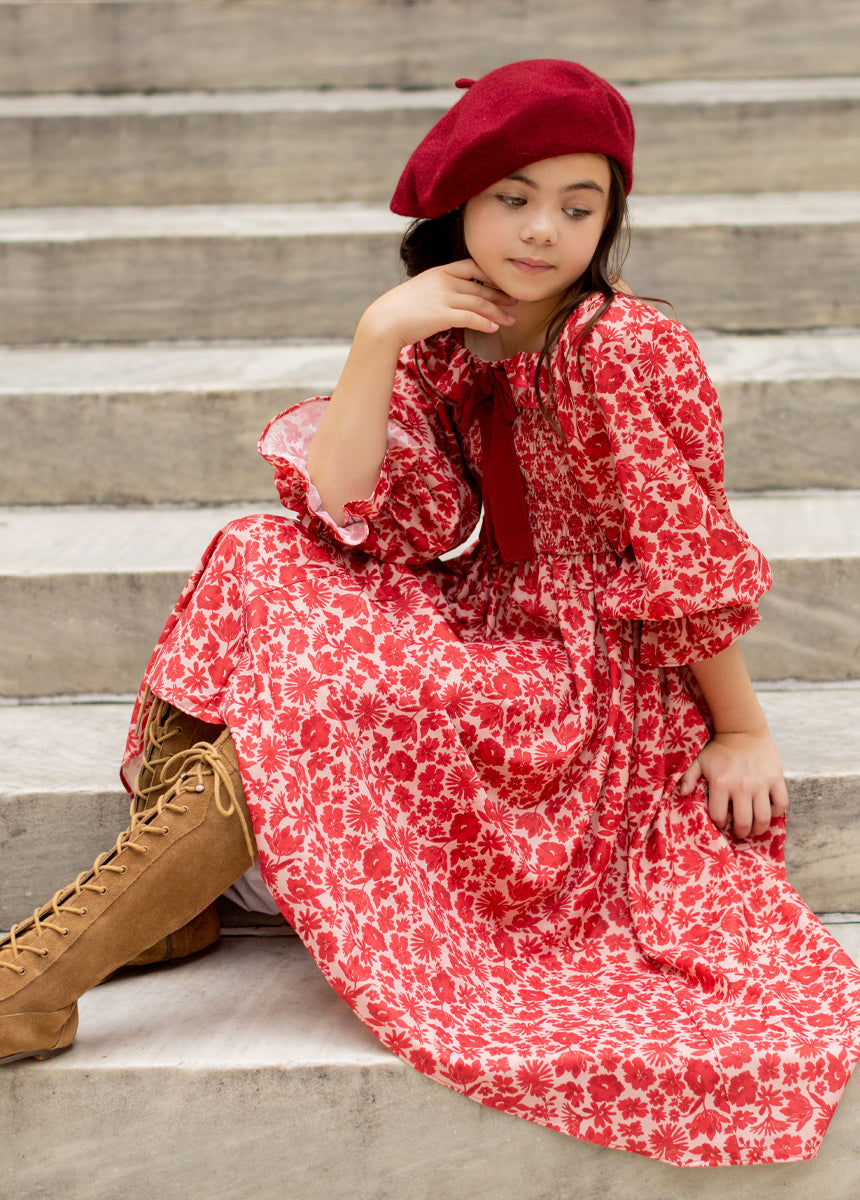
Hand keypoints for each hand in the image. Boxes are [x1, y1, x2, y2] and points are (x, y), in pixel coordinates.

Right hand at [362, 258, 516, 349]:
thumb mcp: (420, 290)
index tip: (503, 282)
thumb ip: (438, 289)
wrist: (383, 321)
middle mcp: (444, 281)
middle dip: (500, 295)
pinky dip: (485, 322)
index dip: (491, 274)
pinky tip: (494, 328)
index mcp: (439, 272)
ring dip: (498, 312)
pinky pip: (470, 317)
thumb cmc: (399, 310)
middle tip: (516, 302)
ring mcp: (443, 297)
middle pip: (480, 286)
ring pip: (479, 303)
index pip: (472, 266)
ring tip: (511, 320)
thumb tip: (451, 298)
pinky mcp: (442, 314)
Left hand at [678, 731, 788, 838]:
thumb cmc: (719, 749)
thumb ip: (688, 777)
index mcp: (721, 783)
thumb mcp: (700, 761)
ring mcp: (761, 783)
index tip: (722, 823)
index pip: (719, 816)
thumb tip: (681, 793)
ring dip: (759, 829)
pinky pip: (781, 804)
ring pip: (763, 818)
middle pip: (744, 822)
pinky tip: (768, 811)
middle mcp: (741, 786)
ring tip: (754, 828)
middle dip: (741, 832)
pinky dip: (776, 812)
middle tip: (740, 831)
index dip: (720, 824)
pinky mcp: (776, 778)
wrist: (743, 729)